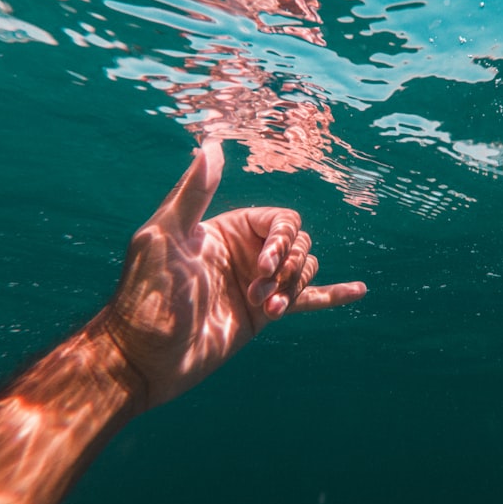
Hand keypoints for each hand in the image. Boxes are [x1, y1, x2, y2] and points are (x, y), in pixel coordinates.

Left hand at [98, 137, 365, 409]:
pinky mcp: (262, 315)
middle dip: (288, 267)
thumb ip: (192, 192)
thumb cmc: (145, 295)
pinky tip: (359, 291)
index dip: (282, 239)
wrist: (143, 358)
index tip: (265, 266)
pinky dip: (334, 295)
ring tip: (268, 309)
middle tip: (259, 291)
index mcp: (227, 229)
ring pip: (304, 270)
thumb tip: (211, 145)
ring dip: (294, 288)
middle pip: (298, 244)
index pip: (280, 220)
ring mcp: (257, 284)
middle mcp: (246, 253)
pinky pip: (307, 300)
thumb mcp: (164, 236)